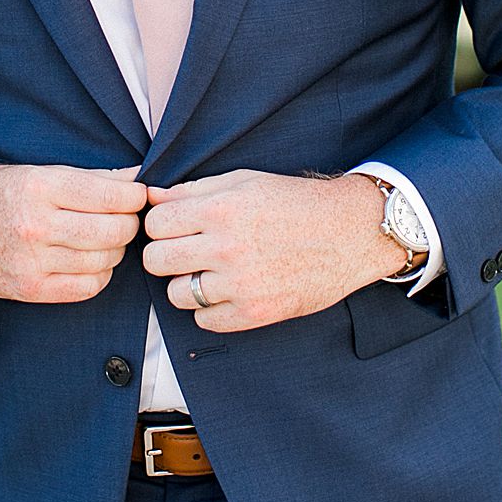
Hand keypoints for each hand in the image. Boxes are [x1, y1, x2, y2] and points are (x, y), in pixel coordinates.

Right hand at [0, 164, 144, 303]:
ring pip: (104, 259)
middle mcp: (36, 225)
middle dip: (130, 222)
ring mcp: (32, 261)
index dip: (135, 196)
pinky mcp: (30, 288)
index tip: (138, 194)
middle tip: (127, 216)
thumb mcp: (37, 172)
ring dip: (116, 248)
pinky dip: (100, 273)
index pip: (110, 195)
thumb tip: (136, 178)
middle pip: (113, 230)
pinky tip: (92, 259)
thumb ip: (89, 177)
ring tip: (106, 236)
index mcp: (39, 187)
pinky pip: (88, 286)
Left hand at [142, 169, 405, 331]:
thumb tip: (150, 194)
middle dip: (165, 254)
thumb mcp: (245, 181)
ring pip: (176, 294)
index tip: (174, 226)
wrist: (350, 232)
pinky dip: (210, 308)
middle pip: (156, 260)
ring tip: (208, 271)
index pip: (154, 223)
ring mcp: (240, 284)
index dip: (160, 224)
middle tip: (185, 250)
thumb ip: (193, 189)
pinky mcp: (255, 312)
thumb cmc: (296, 202)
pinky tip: (228, 290)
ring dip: (186, 283)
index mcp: (220, 209)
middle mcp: (225, 247)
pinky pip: (205, 320)